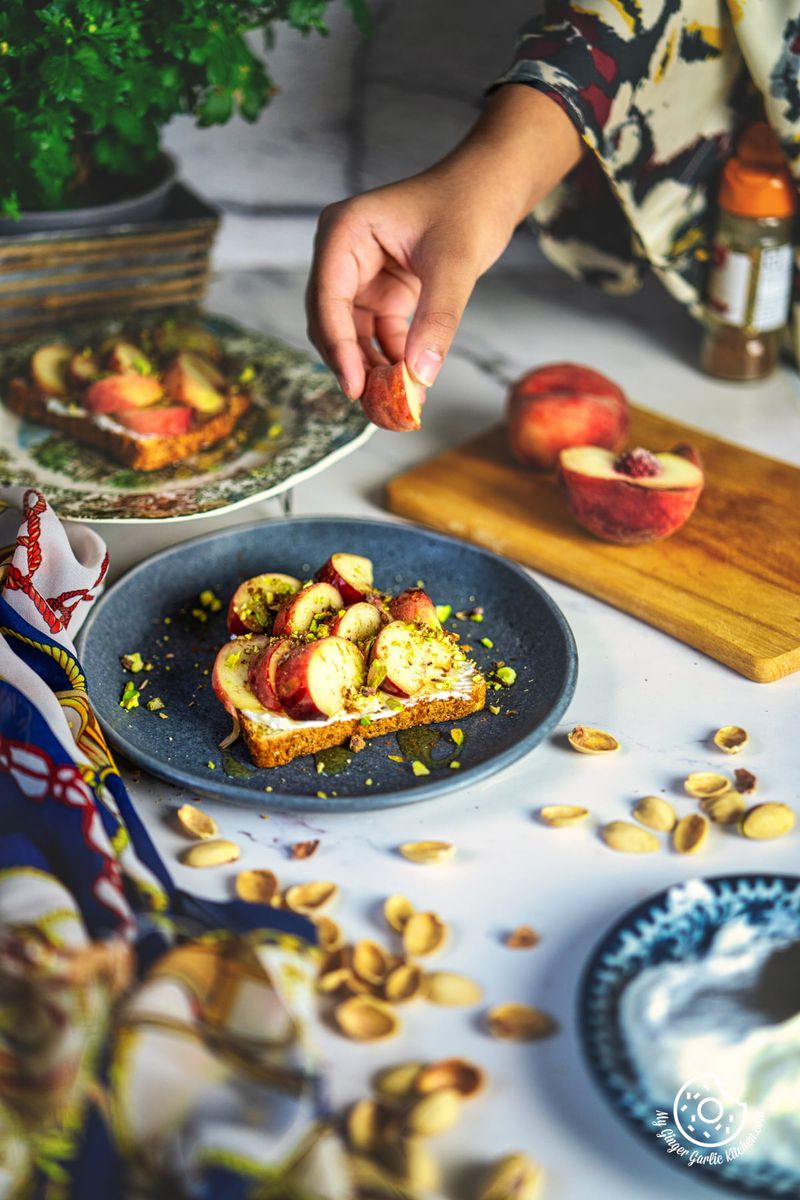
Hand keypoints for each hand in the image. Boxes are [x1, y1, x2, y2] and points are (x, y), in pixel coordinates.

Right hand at [306, 86, 583, 400]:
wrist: (491, 188)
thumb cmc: (469, 205)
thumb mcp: (455, 264)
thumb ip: (437, 319)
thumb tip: (421, 376)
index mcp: (345, 233)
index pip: (328, 299)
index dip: (338, 347)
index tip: (355, 386)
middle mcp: (343, 255)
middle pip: (332, 323)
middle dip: (353, 365)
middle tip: (375, 407)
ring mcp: (360, 276)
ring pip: (352, 336)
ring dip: (372, 369)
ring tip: (394, 404)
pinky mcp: (382, 292)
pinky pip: (377, 336)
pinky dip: (392, 360)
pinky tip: (411, 385)